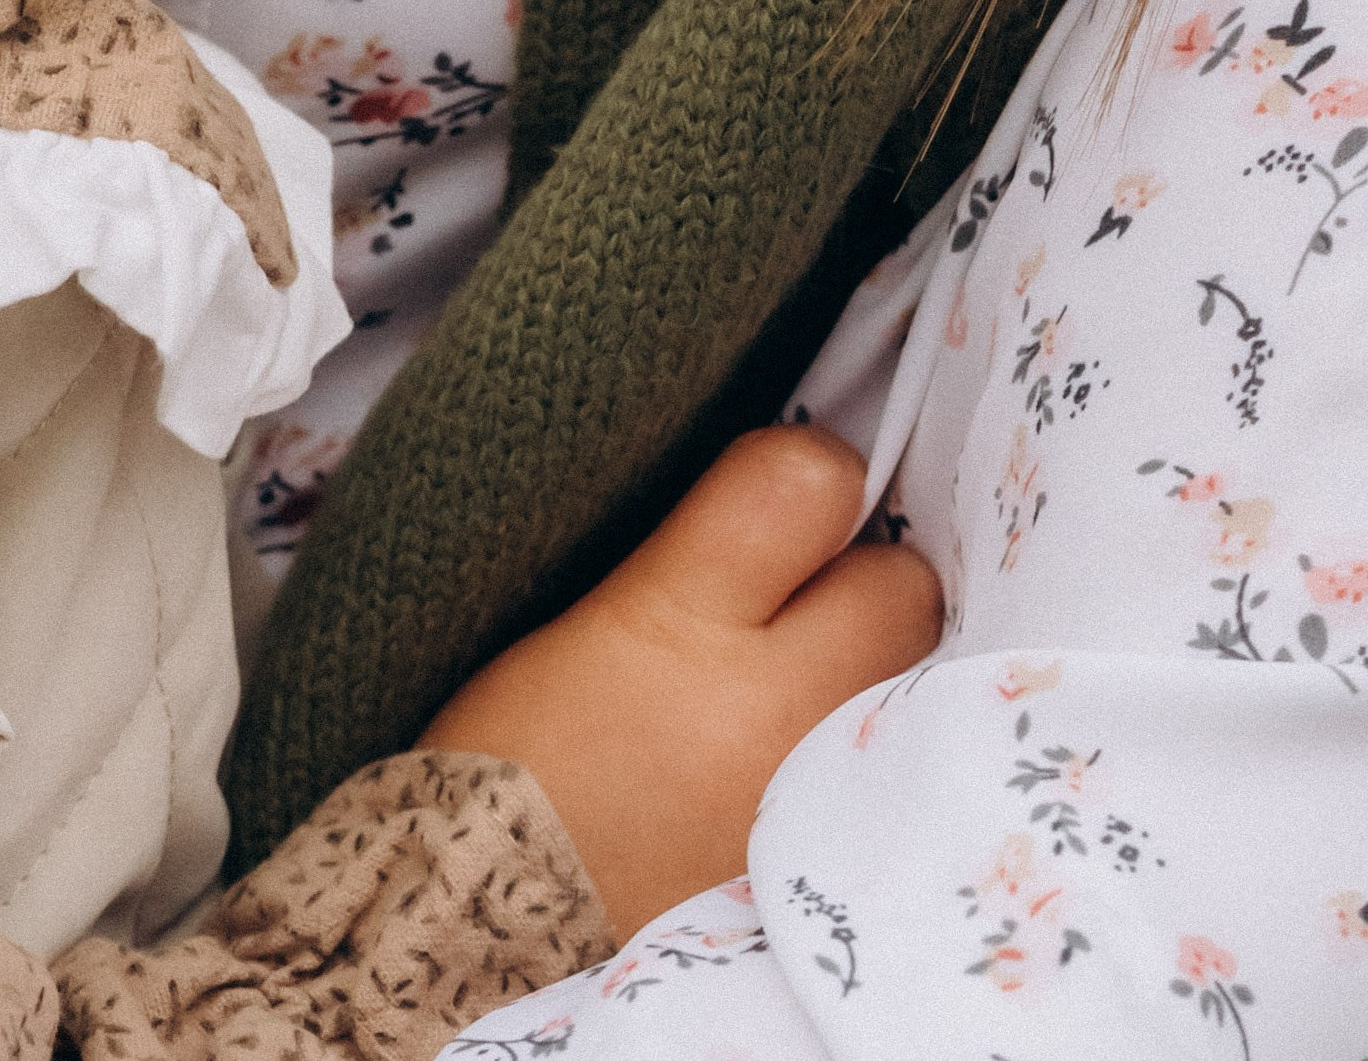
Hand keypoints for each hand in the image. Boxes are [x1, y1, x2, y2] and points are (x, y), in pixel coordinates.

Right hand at [419, 423, 941, 943]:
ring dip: (874, 673)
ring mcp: (816, 807)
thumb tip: (808, 484)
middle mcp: (771, 716)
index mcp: (678, 625)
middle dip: (862, 582)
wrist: (490, 931)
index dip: (806, 477)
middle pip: (903, 585)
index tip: (782, 504)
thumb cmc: (520, 760)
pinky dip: (864, 761)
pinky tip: (802, 767)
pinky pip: (894, 777)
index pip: (812, 484)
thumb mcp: (591, 616)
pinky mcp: (836, 882)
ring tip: (795, 696)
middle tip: (797, 609)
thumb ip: (708, 544)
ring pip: (918, 681)